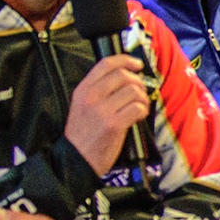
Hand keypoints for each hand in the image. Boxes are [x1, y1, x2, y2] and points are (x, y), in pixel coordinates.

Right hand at [64, 54, 149, 176]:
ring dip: (142, 98)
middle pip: (124, 75)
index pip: (106, 64)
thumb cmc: (84, 133)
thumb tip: (126, 75)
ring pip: (134, 91)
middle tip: (140, 92)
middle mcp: (91, 97)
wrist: (76, 159)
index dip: (125, 60)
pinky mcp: (114, 124)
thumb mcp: (82, 106)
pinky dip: (143, 110)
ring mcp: (102, 111)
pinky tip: (138, 116)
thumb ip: (98, 90)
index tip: (137, 64)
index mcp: (82, 90)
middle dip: (138, 81)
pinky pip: (138, 108)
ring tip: (138, 107)